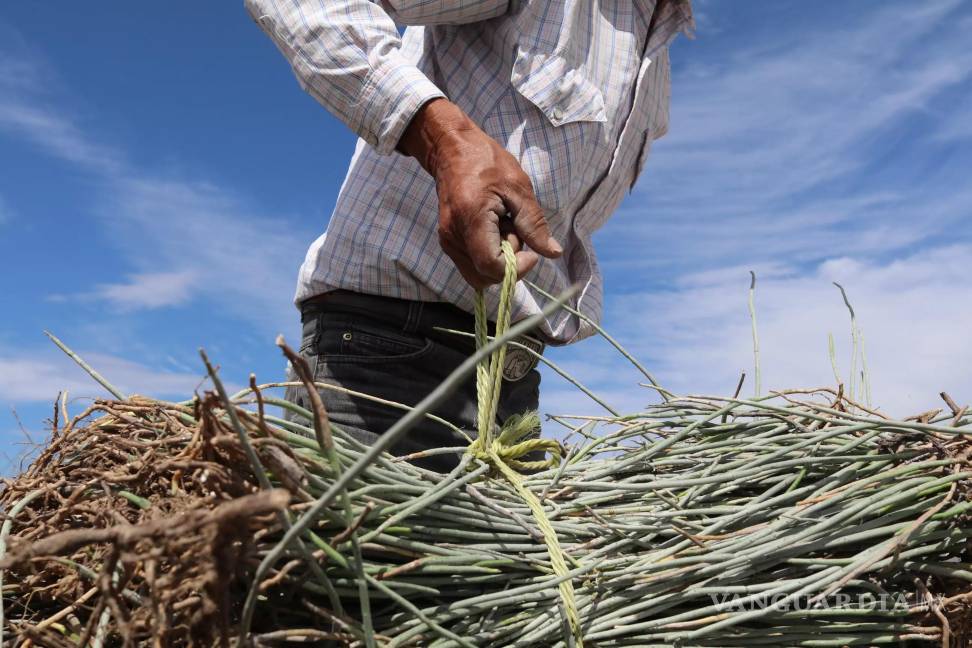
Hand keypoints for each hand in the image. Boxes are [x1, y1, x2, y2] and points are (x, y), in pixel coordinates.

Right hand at [398, 98, 562, 289]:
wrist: (452, 150)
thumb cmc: (488, 162)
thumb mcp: (519, 187)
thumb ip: (534, 224)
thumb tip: (552, 253)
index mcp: (471, 218)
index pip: (491, 266)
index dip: (516, 267)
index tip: (531, 251)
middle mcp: (453, 237)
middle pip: (484, 277)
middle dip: (508, 265)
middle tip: (514, 232)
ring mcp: (447, 242)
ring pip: (478, 275)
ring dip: (498, 261)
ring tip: (503, 229)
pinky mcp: (447, 243)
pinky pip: (472, 265)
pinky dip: (488, 256)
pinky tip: (493, 231)